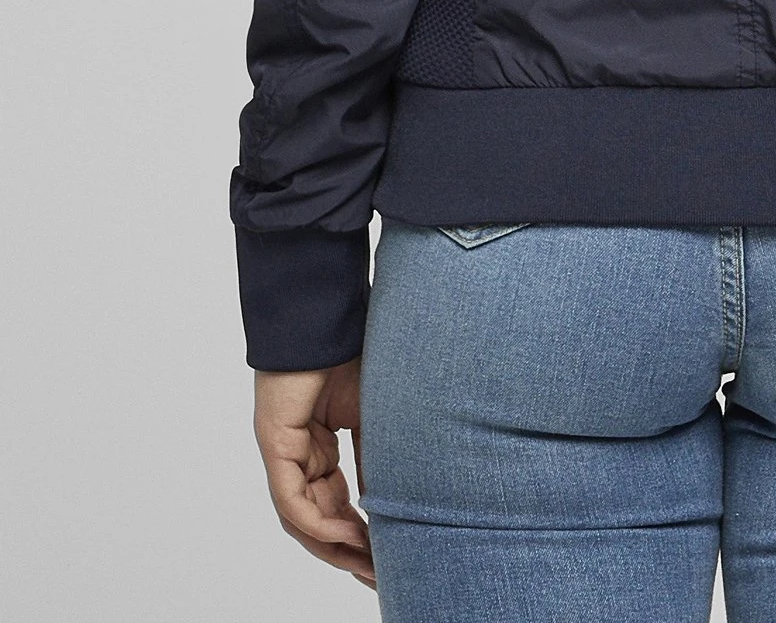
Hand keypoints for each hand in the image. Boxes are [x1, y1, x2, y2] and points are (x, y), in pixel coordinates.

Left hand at [253, 358, 375, 588]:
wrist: (326, 313)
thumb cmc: (350, 349)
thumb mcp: (373, 416)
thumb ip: (373, 460)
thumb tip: (388, 504)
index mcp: (319, 446)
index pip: (336, 504)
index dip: (361, 534)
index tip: (387, 557)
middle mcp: (297, 455)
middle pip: (317, 520)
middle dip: (348, 552)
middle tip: (379, 576)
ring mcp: (283, 451)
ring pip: (302, 518)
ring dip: (334, 547)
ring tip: (367, 564)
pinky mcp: (274, 444)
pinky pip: (291, 499)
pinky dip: (318, 522)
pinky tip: (348, 534)